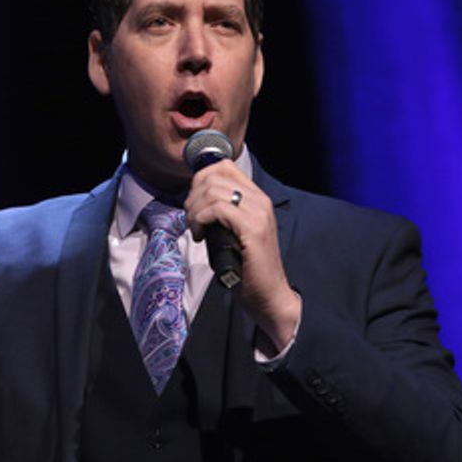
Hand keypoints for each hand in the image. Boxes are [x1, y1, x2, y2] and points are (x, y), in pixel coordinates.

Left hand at [183, 162, 301, 350]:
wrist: (269, 295)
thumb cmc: (247, 268)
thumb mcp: (231, 232)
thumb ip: (219, 213)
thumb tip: (193, 201)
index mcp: (256, 197)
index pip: (223, 166)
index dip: (200, 180)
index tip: (193, 204)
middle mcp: (260, 200)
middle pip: (214, 175)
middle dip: (193, 196)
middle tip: (192, 220)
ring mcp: (258, 213)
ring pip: (213, 191)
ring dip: (195, 210)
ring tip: (196, 229)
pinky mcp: (252, 228)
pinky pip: (217, 209)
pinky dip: (201, 219)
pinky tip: (201, 236)